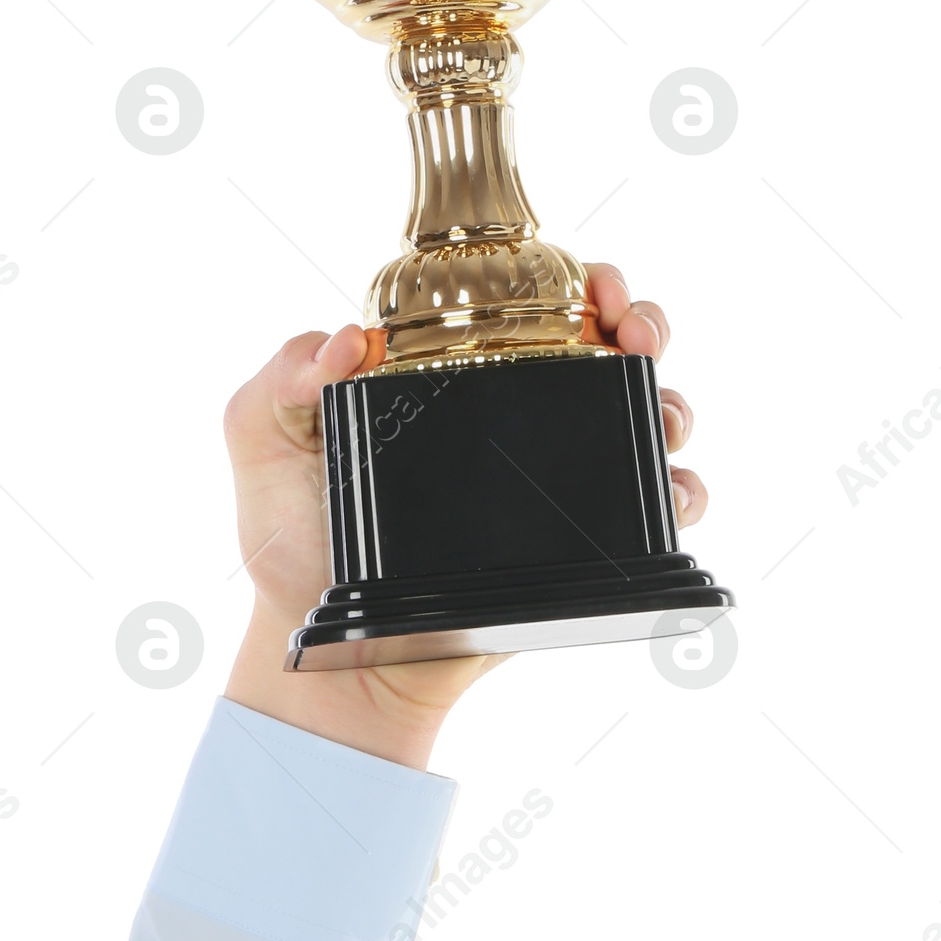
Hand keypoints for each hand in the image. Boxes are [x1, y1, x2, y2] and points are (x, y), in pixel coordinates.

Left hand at [222, 265, 706, 767]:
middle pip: (605, 345)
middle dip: (643, 322)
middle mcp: (511, 414)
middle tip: (637, 338)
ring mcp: (551, 478)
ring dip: (670, 404)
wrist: (336, 661)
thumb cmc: (294, 549)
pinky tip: (673, 493)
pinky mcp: (578, 543)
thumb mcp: (258, 447)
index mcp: (448, 373)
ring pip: (642, 417)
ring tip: (659, 420)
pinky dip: (682, 492)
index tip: (591, 290)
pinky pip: (653, 509)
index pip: (524, 301)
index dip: (573, 279)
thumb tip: (343, 342)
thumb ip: (278, 382)